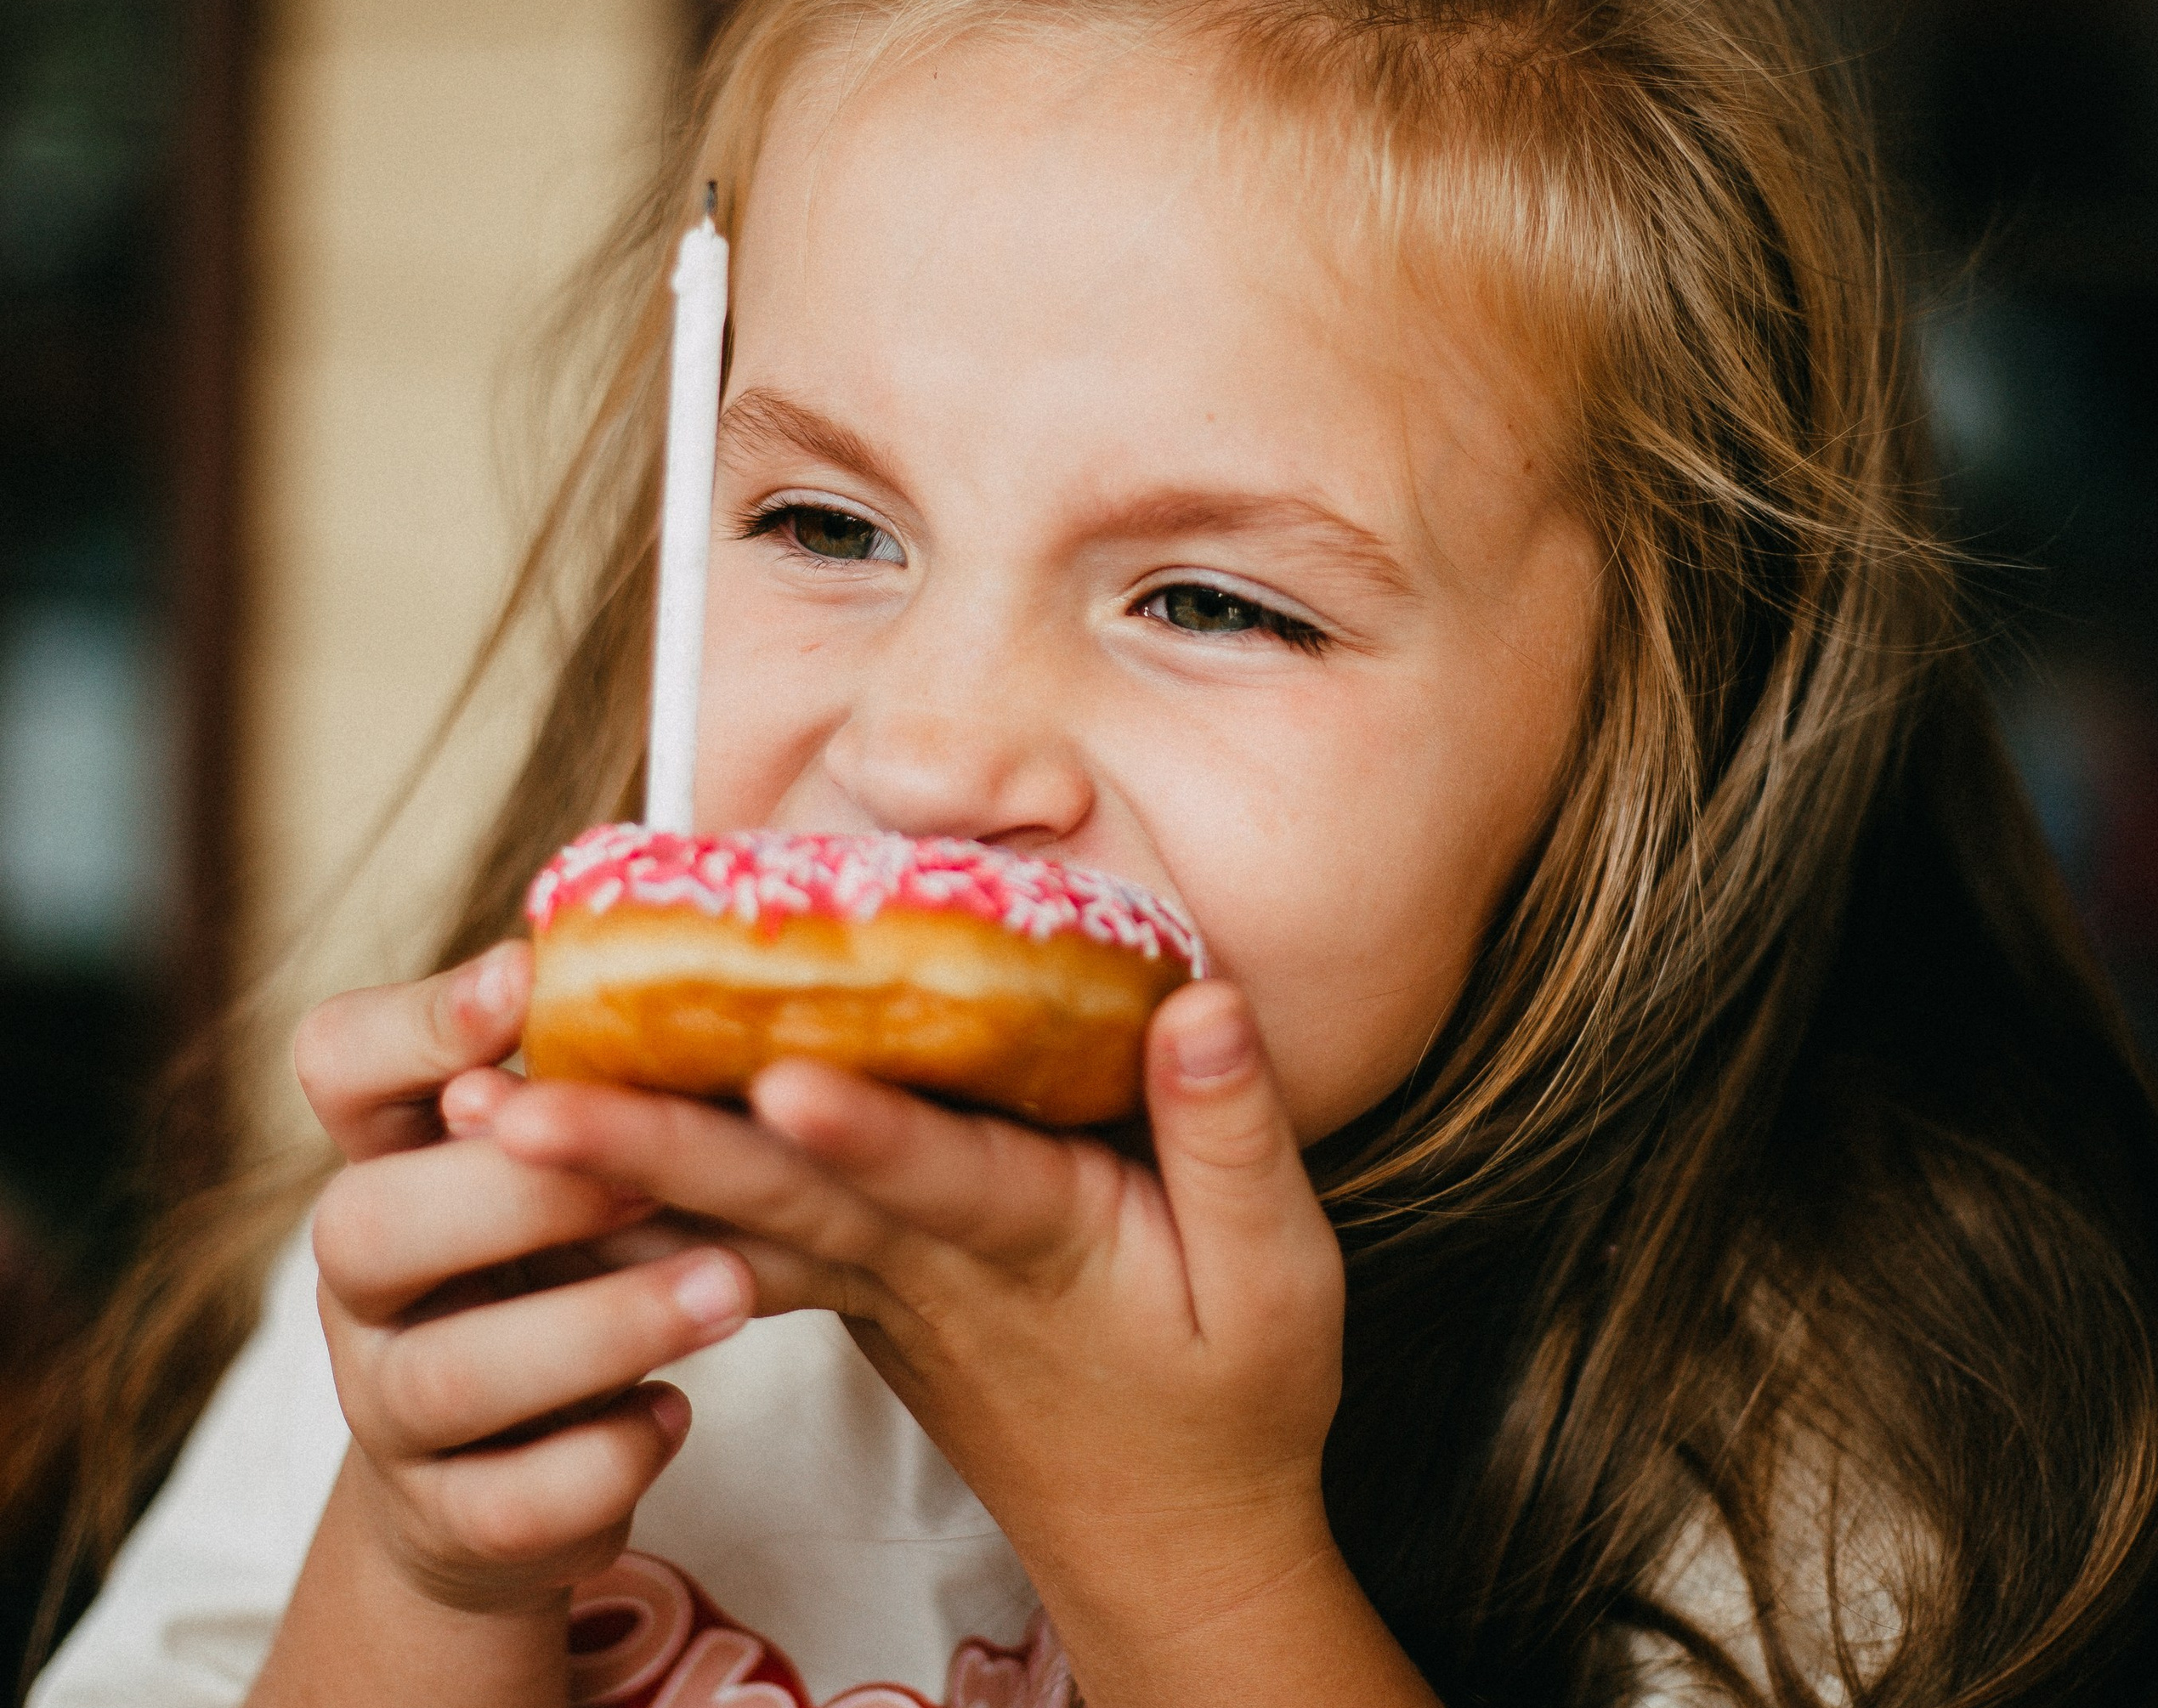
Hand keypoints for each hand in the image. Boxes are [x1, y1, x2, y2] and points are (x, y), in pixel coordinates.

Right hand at [291, 946, 756, 1615]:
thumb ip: (614, 1063)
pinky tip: (677, 1414)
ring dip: (599, 1327)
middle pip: (361, 1225)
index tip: (525, 982)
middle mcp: (363, 1277)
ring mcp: (388, 1406)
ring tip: (730, 1289)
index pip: (339, 1060)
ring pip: (447, 1377)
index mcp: (393, 1151)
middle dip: (518, 1195)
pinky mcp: (447, 1520)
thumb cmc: (575, 1252)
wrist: (511, 1471)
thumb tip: (732, 922)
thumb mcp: (580, 1148)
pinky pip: (506, 1506)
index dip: (418, 1022)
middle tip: (652, 1172)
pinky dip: (603, 1461)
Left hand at [487, 981, 1352, 1681]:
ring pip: (732, 1220)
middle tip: (510, 1104)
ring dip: (611, 1176)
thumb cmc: (1234, 1402)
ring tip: (485, 1117)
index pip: (939, 1177)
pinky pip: (741, 1242)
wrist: (1167, 1545)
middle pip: (778, 1196)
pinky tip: (564, 1156)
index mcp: (1035, 1242)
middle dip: (646, 1147)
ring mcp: (876, 1289)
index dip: (862, 1129)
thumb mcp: (1281, 1280)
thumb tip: (1199, 1003)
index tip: (772, 1076)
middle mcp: (926, 1266)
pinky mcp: (858, 1296)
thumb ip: (1234, 1137)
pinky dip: (652, 1200)